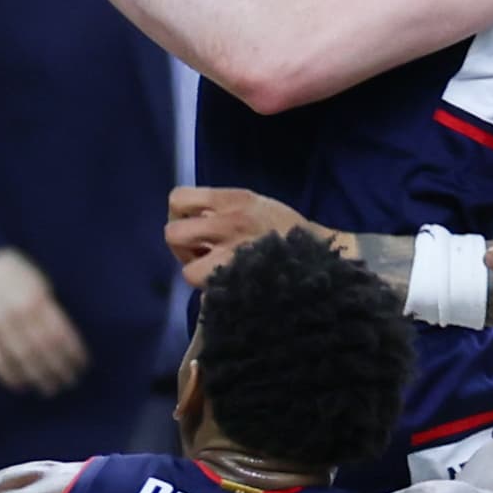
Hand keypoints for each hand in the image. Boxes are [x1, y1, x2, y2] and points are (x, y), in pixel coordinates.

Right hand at [0, 248, 92, 396]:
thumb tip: (62, 337)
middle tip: (69, 382)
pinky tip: (21, 385)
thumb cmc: (14, 271)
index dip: (73, 353)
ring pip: (22, 359)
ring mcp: (0, 327)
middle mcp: (21, 316)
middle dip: (59, 369)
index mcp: (38, 301)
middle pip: (44, 350)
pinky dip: (10, 376)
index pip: (61, 334)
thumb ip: (49, 309)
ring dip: (38, 377)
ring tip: (49, 389)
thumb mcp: (39, 283)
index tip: (82, 366)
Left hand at [166, 186, 326, 286]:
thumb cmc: (286, 229)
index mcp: (234, 199)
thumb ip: (223, 208)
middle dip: (182, 248)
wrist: (320, 256)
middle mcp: (230, 224)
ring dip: (198, 273)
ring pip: (189, 271)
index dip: (179, 215)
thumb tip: (192, 221)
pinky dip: (214, 291)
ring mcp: (233, 257)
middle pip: (173, 234)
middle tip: (201, 254)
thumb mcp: (256, 202)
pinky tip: (229, 285)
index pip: (178, 199)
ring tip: (215, 272)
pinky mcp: (239, 284)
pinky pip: (209, 292)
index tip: (195, 226)